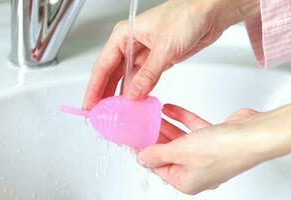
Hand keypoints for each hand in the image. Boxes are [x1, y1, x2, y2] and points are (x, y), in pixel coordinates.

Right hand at [83, 0, 259, 109]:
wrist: (210, 13)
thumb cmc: (187, 15)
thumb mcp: (165, 47)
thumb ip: (148, 74)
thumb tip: (134, 94)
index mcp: (125, 34)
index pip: (103, 65)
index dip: (95, 87)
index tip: (90, 104)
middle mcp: (131, 44)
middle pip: (111, 74)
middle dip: (105, 94)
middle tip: (100, 113)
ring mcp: (144, 54)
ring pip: (127, 79)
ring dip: (122, 95)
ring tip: (116, 113)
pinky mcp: (156, 61)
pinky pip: (142, 80)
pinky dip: (139, 92)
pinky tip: (135, 103)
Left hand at [137, 104, 290, 194]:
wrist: (252, 134)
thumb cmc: (224, 150)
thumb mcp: (181, 152)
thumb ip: (158, 153)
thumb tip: (142, 158)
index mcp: (186, 181)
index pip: (158, 167)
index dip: (144, 152)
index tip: (136, 138)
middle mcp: (196, 170)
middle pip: (168, 152)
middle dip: (155, 137)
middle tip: (143, 124)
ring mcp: (205, 154)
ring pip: (180, 139)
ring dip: (166, 126)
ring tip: (153, 115)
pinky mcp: (213, 138)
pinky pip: (192, 128)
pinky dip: (181, 118)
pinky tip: (170, 109)